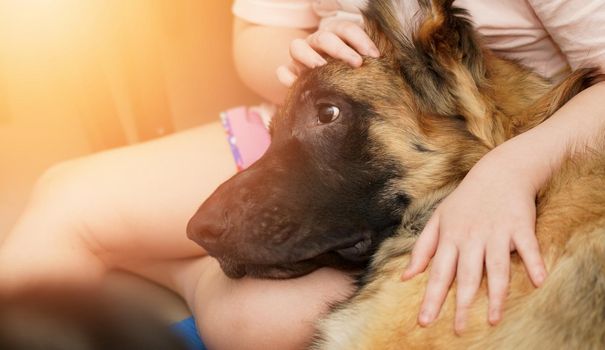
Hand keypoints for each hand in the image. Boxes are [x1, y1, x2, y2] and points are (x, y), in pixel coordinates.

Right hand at [276, 19, 379, 85]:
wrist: (333, 99)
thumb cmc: (353, 77)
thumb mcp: (365, 67)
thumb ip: (372, 62)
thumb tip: (386, 61)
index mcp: (336, 36)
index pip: (346, 29)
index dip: (360, 39)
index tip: (374, 55)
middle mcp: (316, 43)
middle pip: (324, 37)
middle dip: (340, 48)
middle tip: (356, 64)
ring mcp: (300, 58)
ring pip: (297, 47)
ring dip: (309, 55)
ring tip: (321, 68)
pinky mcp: (290, 73)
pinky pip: (282, 71)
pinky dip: (287, 76)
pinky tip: (296, 83)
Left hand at [401, 148, 546, 333]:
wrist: (499, 171)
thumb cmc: (465, 200)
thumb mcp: (438, 219)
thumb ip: (422, 249)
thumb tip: (405, 277)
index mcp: (450, 238)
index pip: (438, 273)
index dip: (431, 298)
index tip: (424, 321)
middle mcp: (472, 238)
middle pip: (466, 276)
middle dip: (460, 304)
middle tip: (458, 330)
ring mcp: (497, 232)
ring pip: (496, 267)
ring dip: (495, 294)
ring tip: (492, 319)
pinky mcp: (520, 225)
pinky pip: (528, 247)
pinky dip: (534, 263)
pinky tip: (538, 282)